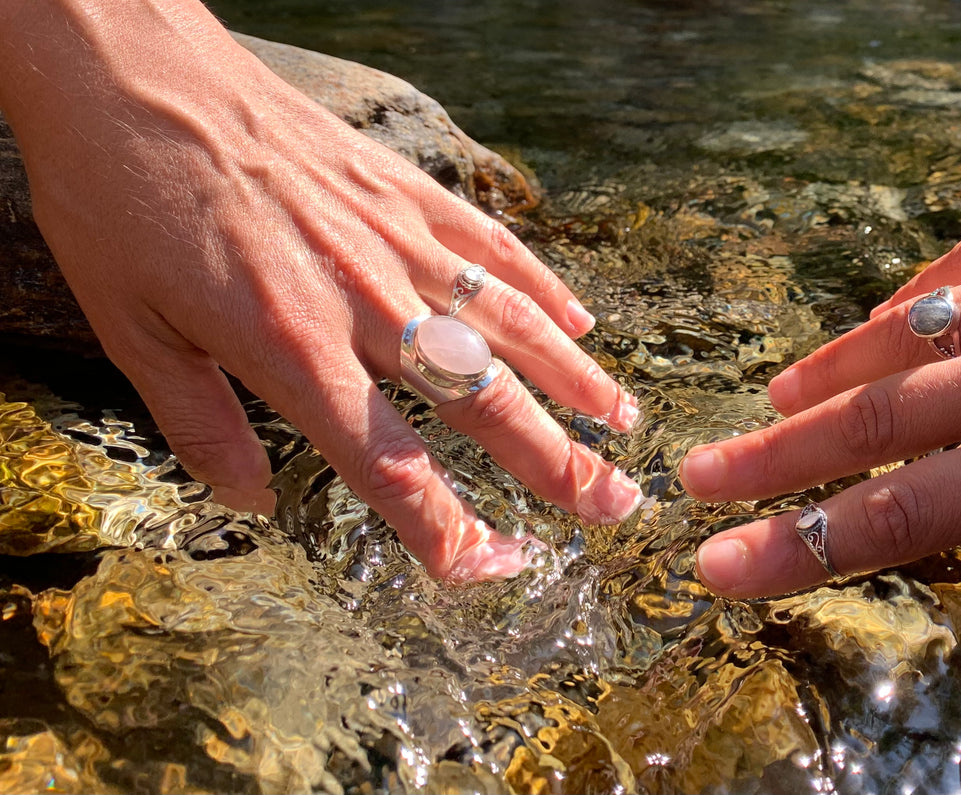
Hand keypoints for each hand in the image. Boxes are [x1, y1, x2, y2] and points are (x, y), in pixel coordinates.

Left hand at [0, 1, 642, 579]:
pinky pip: (491, 248)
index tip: (487, 567)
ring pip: (508, 325)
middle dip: (556, 463)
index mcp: (295, 351)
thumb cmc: (120, 199)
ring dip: (574, 380)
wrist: (136, 73)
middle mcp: (366, 304)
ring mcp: (396, 241)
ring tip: (621, 422)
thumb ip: (198, 425)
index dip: (446, 530)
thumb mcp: (131, 328)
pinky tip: (579, 321)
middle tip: (614, 502)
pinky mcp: (405, 190)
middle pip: (483, 401)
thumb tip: (246, 501)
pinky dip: (542, 288)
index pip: (392, 467)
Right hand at [679, 197, 960, 597]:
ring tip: (768, 408)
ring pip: (895, 340)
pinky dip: (898, 313)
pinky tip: (868, 333)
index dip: (797, 545)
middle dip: (770, 463)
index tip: (719, 564)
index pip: (899, 510)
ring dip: (820, 382)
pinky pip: (952, 277)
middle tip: (699, 481)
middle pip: (870, 426)